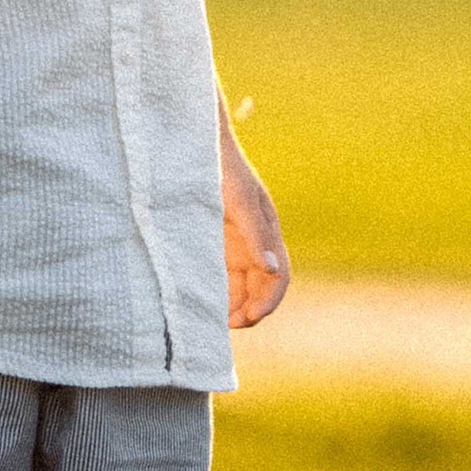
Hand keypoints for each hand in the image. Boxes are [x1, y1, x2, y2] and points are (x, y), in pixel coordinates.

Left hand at [219, 106, 290, 330]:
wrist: (191, 143)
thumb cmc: (219, 167)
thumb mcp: (239, 201)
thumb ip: (256, 235)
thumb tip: (272, 271)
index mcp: (266, 230)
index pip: (278, 276)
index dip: (268, 301)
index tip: (249, 318)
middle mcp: (252, 240)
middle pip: (259, 287)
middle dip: (249, 310)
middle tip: (226, 327)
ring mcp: (232, 242)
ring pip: (239, 285)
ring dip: (233, 306)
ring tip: (211, 322)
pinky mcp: (212, 242)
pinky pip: (219, 276)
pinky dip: (216, 294)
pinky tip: (200, 304)